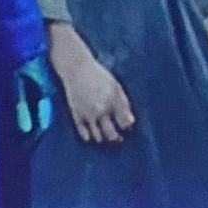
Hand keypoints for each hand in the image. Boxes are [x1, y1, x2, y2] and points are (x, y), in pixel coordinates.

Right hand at [49, 28, 136, 146]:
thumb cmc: (99, 75)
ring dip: (103, 139)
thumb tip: (131, 123)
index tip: (126, 126)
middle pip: (112, 135)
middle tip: (118, 138)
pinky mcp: (76, 115)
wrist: (76, 68)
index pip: (125, 124)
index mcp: (113, 101)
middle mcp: (101, 110)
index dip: (127, 127)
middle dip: (117, 138)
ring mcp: (88, 114)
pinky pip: (84, 134)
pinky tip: (92, 135)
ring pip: (98, 137)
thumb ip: (124, 104)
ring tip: (105, 135)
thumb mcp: (116, 86)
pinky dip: (89, 137)